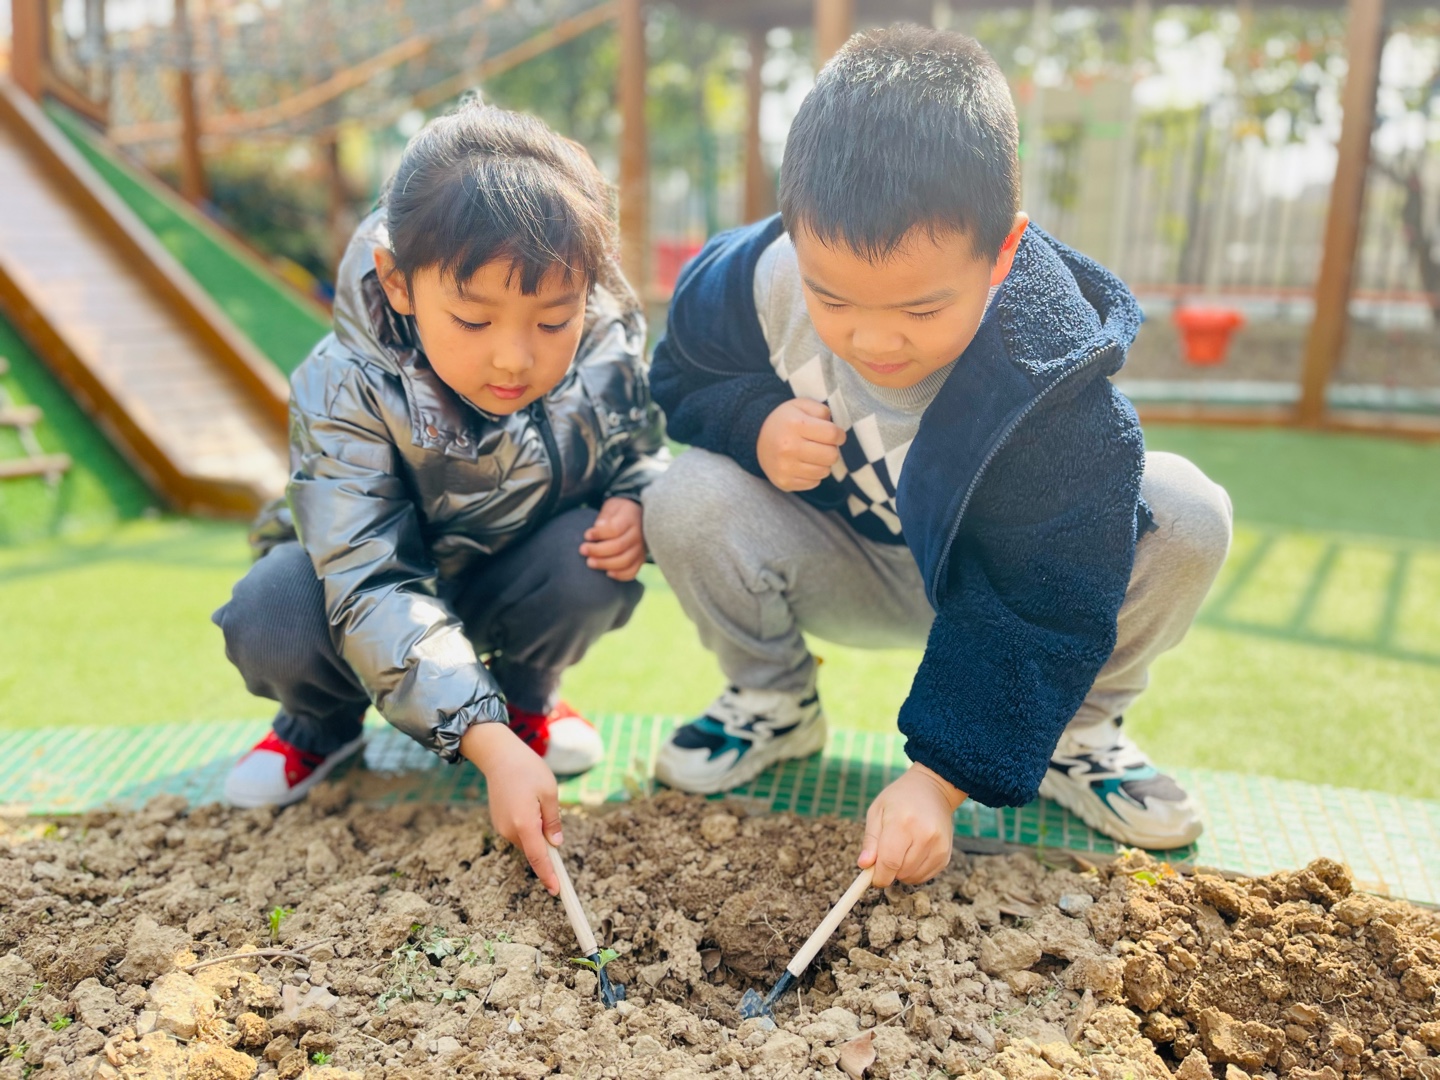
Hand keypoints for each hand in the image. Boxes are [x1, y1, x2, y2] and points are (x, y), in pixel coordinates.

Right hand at [460, 722, 562, 893]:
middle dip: (546, 843)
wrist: (499, 756)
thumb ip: (553, 821)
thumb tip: (555, 844)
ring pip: (527, 840)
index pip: (539, 858)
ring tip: (537, 799)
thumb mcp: (549, 792)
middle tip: (549, 811)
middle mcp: (509, 830)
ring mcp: (501, 827)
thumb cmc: (528, 770)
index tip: (557, 891)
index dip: (549, 875)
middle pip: (534, 849)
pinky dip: (528, 826)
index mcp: (524, 824)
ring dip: (537, 831)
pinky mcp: (498, 822)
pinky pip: (519, 832)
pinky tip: (528, 802)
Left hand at [580, 497, 645, 580]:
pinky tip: (607, 573)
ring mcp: (641, 548)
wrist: (637, 517)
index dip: (599, 534)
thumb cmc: (618, 513)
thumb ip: (605, 517)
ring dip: (605, 564)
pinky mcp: (641, 559)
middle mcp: (638, 534)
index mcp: (630, 518)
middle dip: (598, 550)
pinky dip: (620, 575)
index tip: (586, 535)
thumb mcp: (612, 507)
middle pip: (619, 546)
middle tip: (582, 550)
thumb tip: (598, 526)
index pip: (615, 528)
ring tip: (590, 562)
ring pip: (625, 561)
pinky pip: (633, 571)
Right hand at [756, 398, 846, 491]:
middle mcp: (788, 447)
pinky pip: (814, 483)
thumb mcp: (801, 405)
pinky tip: (804, 464)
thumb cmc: (785, 420)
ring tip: (812, 454)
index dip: (839, 435)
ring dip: (823, 463)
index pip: (832, 434)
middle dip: (831, 449)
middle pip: (831, 456)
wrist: (757, 437)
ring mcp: (785, 468)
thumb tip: (836, 431)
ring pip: (824, 471)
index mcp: (795, 425)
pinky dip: (813, 474)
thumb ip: (822, 411)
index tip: (836, 435)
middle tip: (822, 445)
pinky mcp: (784, 482)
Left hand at [858, 764, 966, 885]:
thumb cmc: (899, 799)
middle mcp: (925, 835)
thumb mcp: (877, 811)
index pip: (890, 862)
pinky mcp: (946, 854)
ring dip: (902, 872)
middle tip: (886, 854)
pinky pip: (925, 876)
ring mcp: (938, 845)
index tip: (873, 876)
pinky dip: (915, 871)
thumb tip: (864, 865)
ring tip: (901, 850)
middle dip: (889, 871)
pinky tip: (913, 853)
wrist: (932, 789)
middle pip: (901, 872)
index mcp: (902, 822)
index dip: (879, 876)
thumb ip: (870, 841)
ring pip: (913, 877)